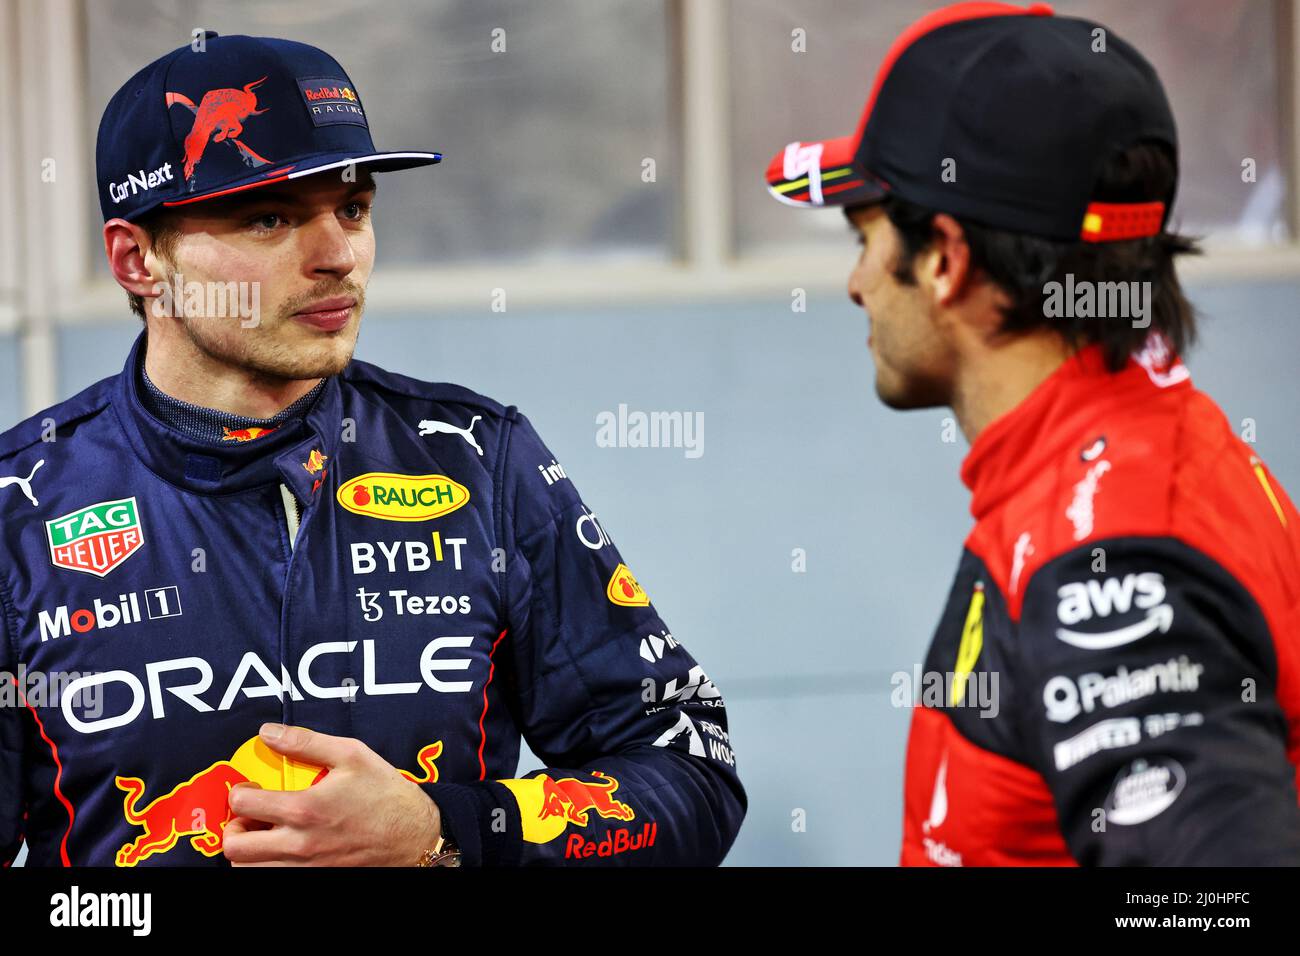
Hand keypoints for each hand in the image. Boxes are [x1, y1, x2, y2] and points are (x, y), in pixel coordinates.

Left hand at [223, 723, 440, 865]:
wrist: (415, 835)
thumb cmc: (386, 794)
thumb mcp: (352, 755)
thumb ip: (306, 743)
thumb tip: (268, 733)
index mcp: (305, 809)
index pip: (243, 805)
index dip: (239, 792)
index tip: (250, 788)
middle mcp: (299, 844)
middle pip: (235, 848)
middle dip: (234, 828)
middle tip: (249, 817)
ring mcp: (306, 868)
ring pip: (247, 871)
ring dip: (247, 853)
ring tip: (262, 837)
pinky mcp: (316, 879)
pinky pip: (273, 880)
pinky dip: (267, 866)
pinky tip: (281, 851)